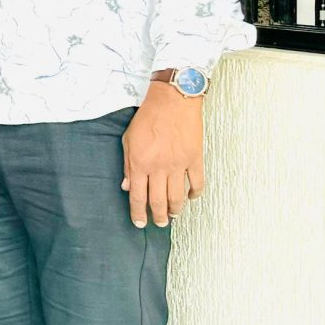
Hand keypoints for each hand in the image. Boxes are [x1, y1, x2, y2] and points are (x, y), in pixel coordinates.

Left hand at [122, 85, 203, 228]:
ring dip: (175, 209)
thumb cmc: (148, 118)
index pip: (138, 196)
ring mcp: (179, 164)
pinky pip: (197, 182)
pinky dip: (195, 193)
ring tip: (173, 215)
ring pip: (178, 196)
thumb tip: (127, 186)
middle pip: (158, 201)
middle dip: (158, 216)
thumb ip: (128, 165)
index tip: (140, 223)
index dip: (138, 213)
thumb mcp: (128, 140)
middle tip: (159, 223)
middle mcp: (159, 167)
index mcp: (140, 163)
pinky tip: (191, 197)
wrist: (172, 101)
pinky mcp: (195, 159)